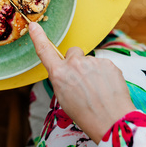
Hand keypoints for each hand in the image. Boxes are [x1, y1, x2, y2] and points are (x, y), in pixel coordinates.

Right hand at [29, 22, 135, 143]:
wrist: (111, 121)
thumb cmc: (85, 114)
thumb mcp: (63, 98)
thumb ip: (62, 78)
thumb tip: (67, 70)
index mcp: (59, 74)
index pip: (45, 51)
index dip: (38, 37)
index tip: (34, 26)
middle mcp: (74, 64)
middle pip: (73, 53)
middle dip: (76, 62)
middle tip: (83, 81)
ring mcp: (92, 62)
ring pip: (89, 61)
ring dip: (92, 71)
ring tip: (97, 90)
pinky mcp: (108, 63)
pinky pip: (103, 65)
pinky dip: (105, 74)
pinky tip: (107, 88)